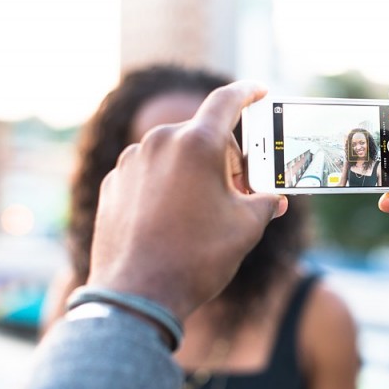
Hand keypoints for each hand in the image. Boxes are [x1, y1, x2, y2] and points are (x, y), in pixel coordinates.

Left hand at [88, 81, 287, 319]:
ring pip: (174, 153)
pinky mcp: (113, 183)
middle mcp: (160, 142)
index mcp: (197, 143)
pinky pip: (149, 173)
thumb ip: (266, 201)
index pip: (227, 100)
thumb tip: (275, 199)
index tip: (259, 91)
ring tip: (203, 212)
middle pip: (203, 134)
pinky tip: (172, 220)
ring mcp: (131, 162)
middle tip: (239, 191)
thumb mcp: (246, 227)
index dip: (248, 92)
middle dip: (225, 157)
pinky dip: (166, 185)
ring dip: (194, 171)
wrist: (136, 296)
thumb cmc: (196, 259)